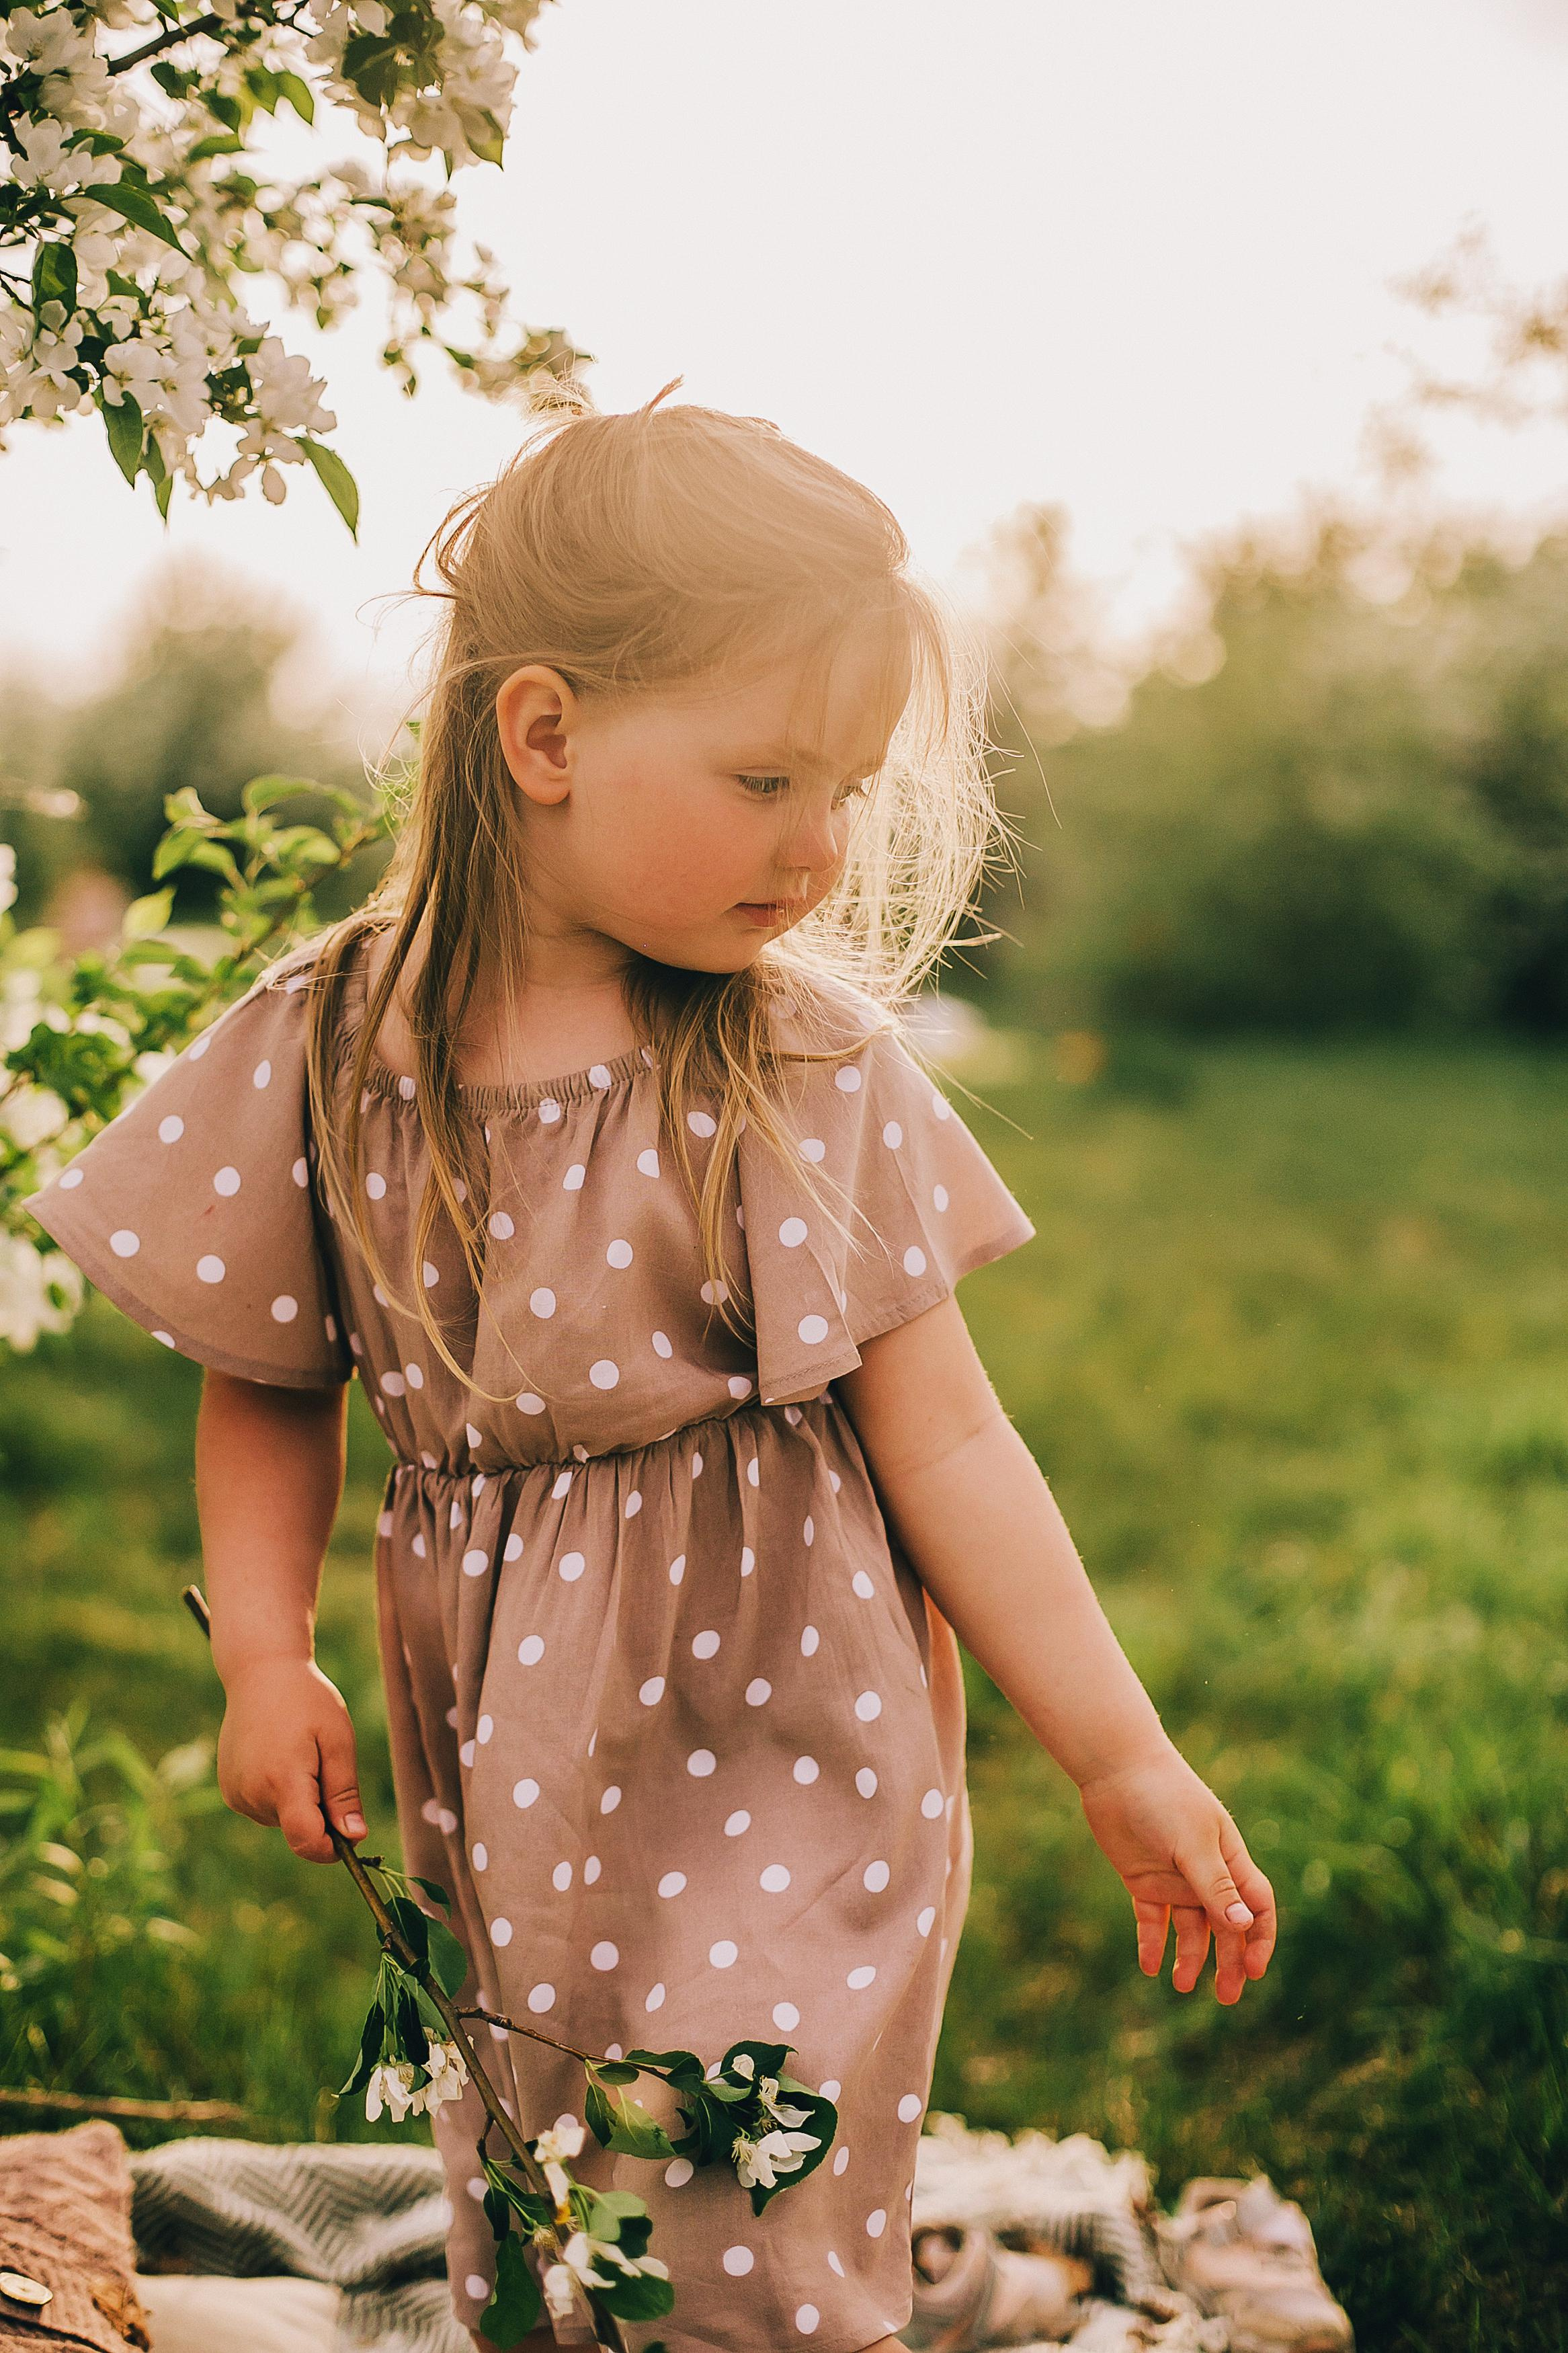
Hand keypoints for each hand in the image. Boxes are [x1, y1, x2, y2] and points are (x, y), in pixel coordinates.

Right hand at [216, 1656, 365, 1863]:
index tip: (350, 1835)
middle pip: (298, 1830)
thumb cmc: (307, 1701)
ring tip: (298, 1754)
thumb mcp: (338, 1740)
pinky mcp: (229, 1791)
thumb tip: (354, 1838)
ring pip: (282, 1820)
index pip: (306, 1840)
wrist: (261, 1673)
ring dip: (299, 1801)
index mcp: (282, 1779)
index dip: (331, 1849)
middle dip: (320, 1813)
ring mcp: (236, 1793)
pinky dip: (279, 1794)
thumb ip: (344, 1793)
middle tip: (323, 1764)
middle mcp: (252, 1793)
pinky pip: (265, 1808)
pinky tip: (279, 1757)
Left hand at [1078, 1744, 1276, 2003]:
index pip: (1256, 1907)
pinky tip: (1150, 1966)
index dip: (1259, 1939)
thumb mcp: (1193, 1845)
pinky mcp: (1142, 1880)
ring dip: (1189, 1957)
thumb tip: (1243, 1926)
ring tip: (1179, 1984)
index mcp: (1229, 1860)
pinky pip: (1152, 1920)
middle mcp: (1204, 1874)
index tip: (1252, 1970)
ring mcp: (1173, 1878)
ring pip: (1189, 1928)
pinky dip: (1152, 1943)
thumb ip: (1215, 1887)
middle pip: (1224, 1926)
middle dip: (1227, 1961)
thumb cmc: (1164, 1799)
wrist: (1115, 1771)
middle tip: (1224, 1997)